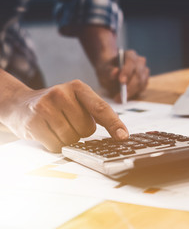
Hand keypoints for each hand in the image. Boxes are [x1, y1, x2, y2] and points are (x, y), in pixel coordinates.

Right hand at [3, 79, 128, 151]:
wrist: (20, 104)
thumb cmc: (57, 105)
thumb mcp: (77, 100)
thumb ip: (97, 113)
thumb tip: (120, 133)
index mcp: (78, 87)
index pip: (101, 108)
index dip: (114, 124)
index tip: (123, 137)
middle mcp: (62, 93)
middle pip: (87, 129)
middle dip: (81, 131)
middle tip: (68, 122)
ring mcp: (46, 106)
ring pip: (71, 139)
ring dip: (67, 138)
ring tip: (57, 126)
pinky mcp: (34, 121)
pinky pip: (56, 145)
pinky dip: (55, 144)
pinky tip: (47, 132)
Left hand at [78, 26, 149, 101]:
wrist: (111, 72)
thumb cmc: (108, 69)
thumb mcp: (104, 69)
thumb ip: (109, 70)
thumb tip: (115, 72)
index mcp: (130, 55)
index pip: (131, 62)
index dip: (127, 72)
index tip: (121, 81)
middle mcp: (140, 62)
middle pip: (138, 74)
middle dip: (130, 86)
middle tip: (120, 96)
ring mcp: (144, 71)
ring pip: (142, 83)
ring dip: (131, 92)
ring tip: (119, 98)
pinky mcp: (145, 80)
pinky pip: (142, 88)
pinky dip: (134, 93)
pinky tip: (125, 96)